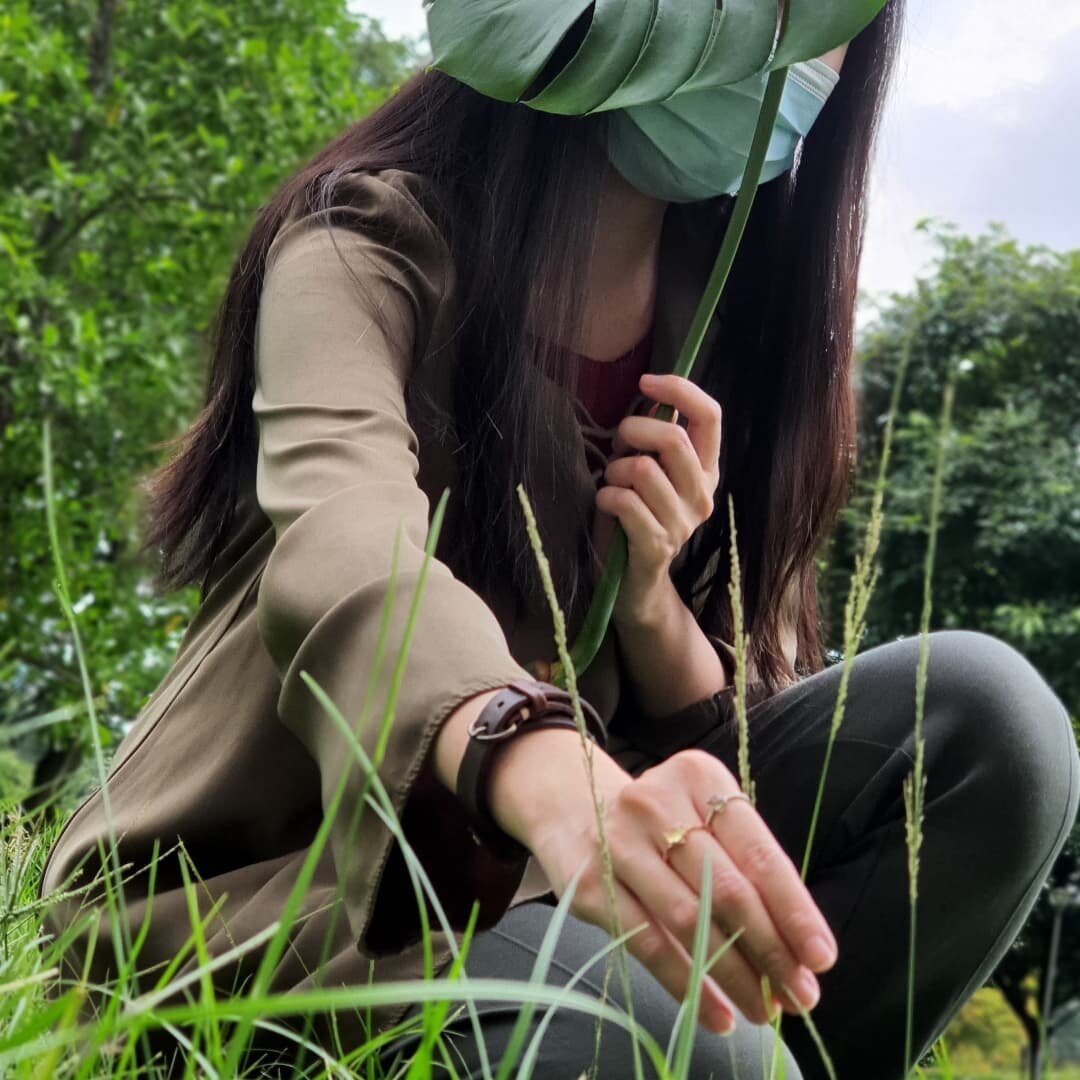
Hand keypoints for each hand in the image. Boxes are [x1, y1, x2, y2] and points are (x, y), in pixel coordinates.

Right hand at [510, 744, 838, 1032]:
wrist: (568, 802)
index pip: (757, 851)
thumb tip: (796, 946)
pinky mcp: (591, 884)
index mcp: (697, 777)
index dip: (793, 909)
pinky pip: (647, 943)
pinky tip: (717, 1014)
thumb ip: (741, 864)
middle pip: (726, 889)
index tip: (822, 956)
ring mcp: (618, 843)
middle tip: (802, 996)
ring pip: (689, 920)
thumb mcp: (699, 814)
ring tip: (765, 1011)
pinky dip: (687, 985)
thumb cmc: (658, 819)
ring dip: (734, 974)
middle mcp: (656, 804)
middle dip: (771, 950)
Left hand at [593, 373, 721, 622]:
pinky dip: (606, 497)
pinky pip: (625, 502)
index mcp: (706, 470)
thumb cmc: (636, 517)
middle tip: (617, 446)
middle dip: (633, 431)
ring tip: (612, 486)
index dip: (679, 390)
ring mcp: (682, 523)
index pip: (711, 415)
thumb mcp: (650, 473)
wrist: (636, 583)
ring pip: (643, 470)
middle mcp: (702, 495)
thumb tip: (654, 403)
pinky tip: (606, 505)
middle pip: (673, 439)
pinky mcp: (657, 545)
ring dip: (615, 472)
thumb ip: (656, 441)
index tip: (646, 382)